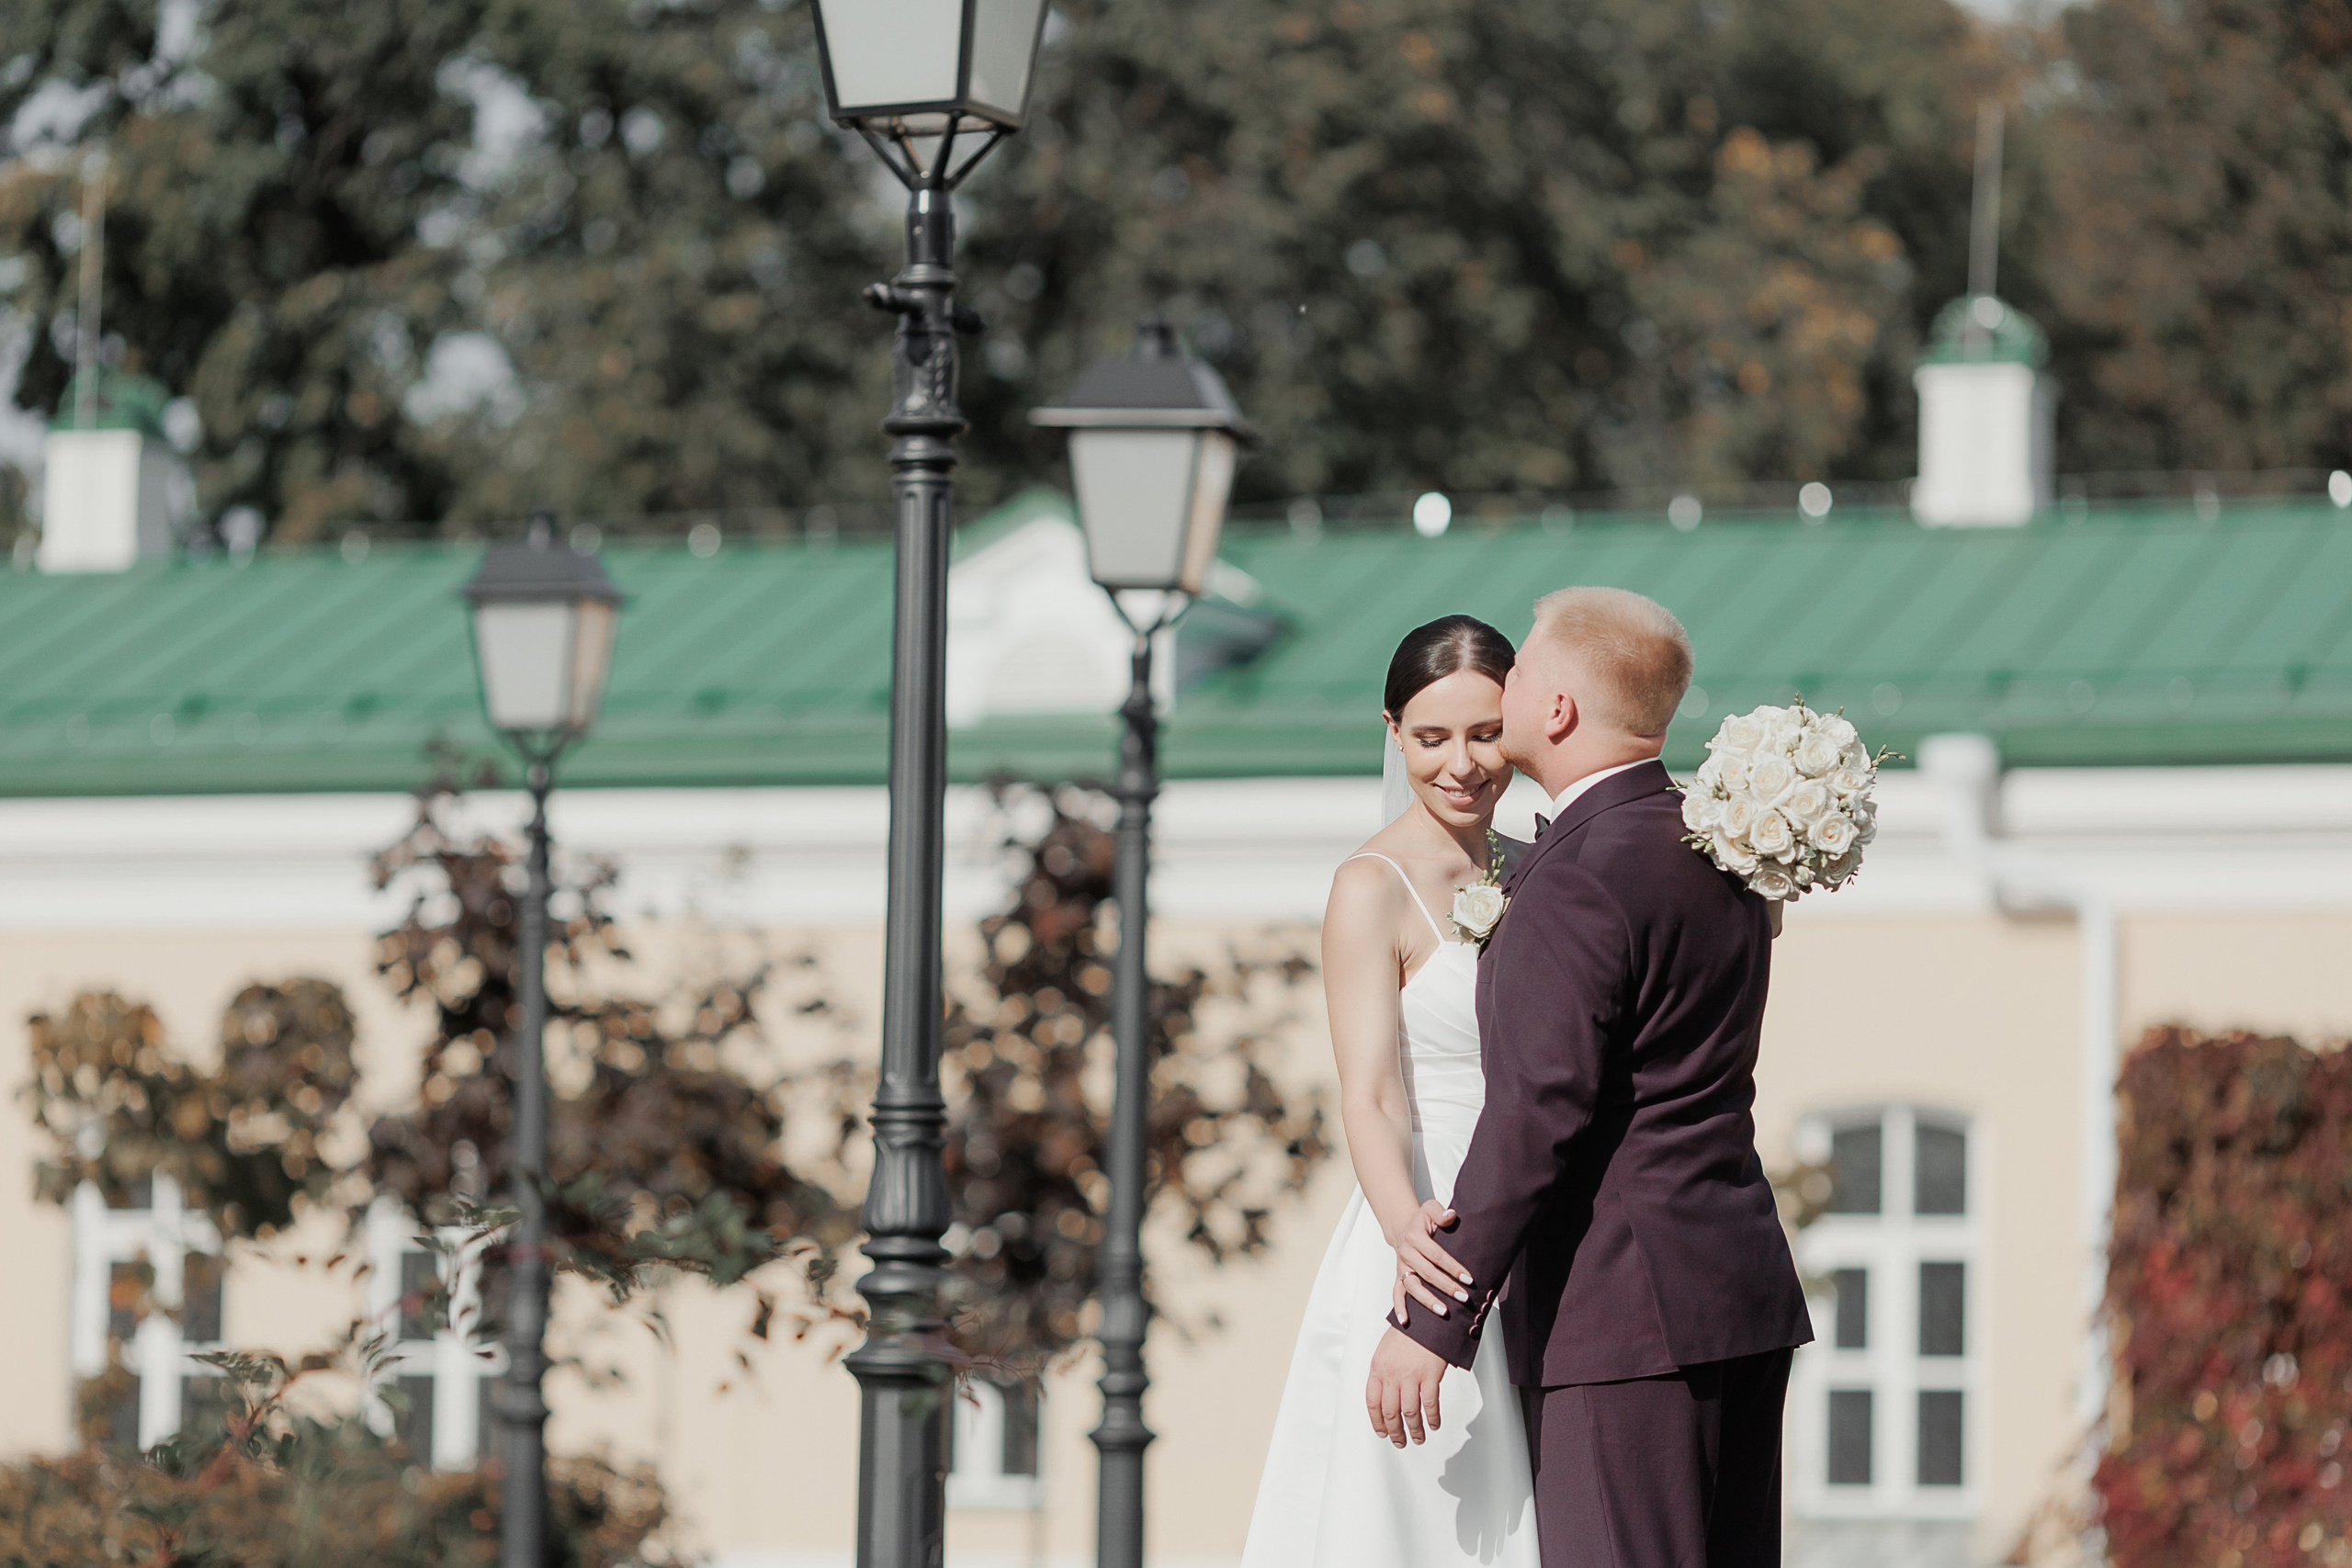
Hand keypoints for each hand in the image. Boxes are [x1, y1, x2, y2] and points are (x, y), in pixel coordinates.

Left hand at [1365, 1327, 1446, 1446]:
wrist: (1426, 1318)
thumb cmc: (1407, 1332)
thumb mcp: (1385, 1350)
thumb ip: (1383, 1372)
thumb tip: (1384, 1395)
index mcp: (1378, 1368)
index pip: (1372, 1402)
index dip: (1376, 1421)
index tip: (1382, 1433)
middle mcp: (1392, 1374)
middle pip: (1390, 1411)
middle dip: (1395, 1431)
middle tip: (1400, 1442)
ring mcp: (1411, 1376)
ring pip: (1409, 1412)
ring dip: (1414, 1429)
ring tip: (1417, 1438)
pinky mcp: (1430, 1375)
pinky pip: (1430, 1404)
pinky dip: (1432, 1418)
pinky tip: (1433, 1425)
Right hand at [1393, 1199, 1470, 1320]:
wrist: (1403, 1227)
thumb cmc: (1421, 1220)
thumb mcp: (1430, 1208)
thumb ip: (1441, 1212)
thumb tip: (1451, 1216)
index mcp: (1415, 1237)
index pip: (1437, 1255)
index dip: (1453, 1267)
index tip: (1469, 1278)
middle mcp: (1406, 1253)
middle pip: (1427, 1273)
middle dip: (1446, 1286)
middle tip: (1463, 1297)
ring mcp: (1402, 1267)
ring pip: (1413, 1286)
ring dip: (1427, 1300)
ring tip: (1443, 1311)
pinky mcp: (1399, 1276)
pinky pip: (1397, 1293)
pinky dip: (1399, 1307)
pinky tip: (1405, 1321)